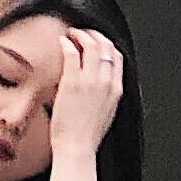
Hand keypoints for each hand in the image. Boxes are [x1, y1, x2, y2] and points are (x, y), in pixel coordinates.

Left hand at [46, 26, 122, 157]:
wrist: (77, 147)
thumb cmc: (88, 135)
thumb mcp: (107, 112)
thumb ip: (106, 95)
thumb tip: (100, 85)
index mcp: (116, 89)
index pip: (117, 57)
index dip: (107, 44)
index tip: (97, 41)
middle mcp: (106, 82)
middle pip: (106, 46)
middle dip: (95, 35)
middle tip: (83, 32)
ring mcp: (90, 81)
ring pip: (92, 45)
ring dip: (81, 35)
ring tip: (72, 34)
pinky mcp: (72, 82)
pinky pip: (72, 54)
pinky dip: (68, 43)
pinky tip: (63, 42)